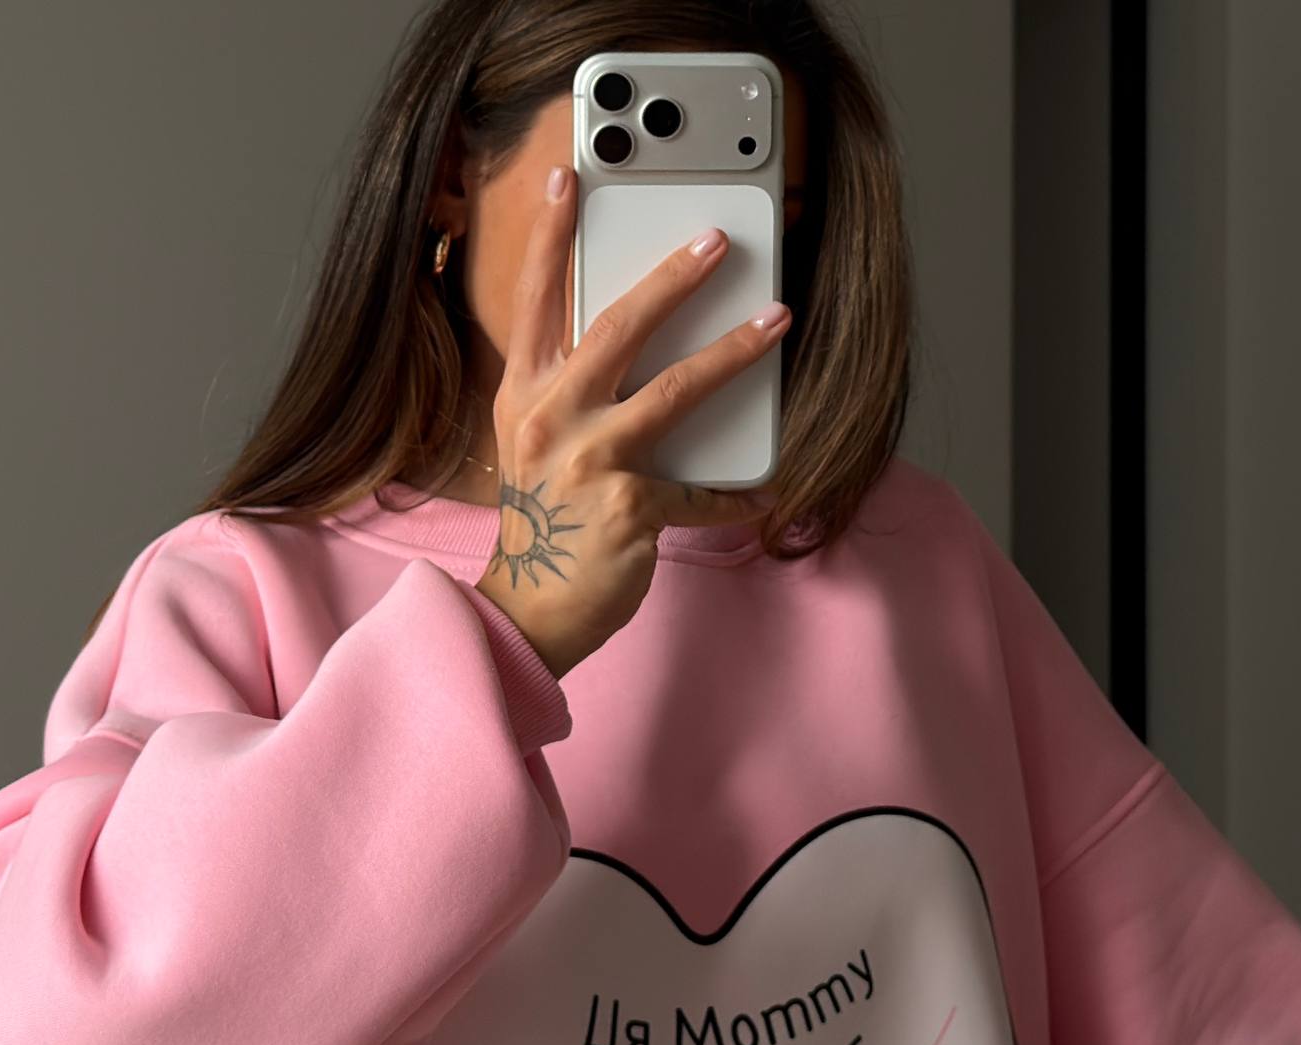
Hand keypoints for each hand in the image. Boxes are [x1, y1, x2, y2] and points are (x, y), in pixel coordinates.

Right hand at [473, 164, 789, 683]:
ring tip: (775, 320)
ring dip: (732, 350)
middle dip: (673, 277)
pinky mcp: (631, 506)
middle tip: (715, 240)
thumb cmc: (542, 526)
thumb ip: (569, 394)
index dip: (551, 237)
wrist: (530, 609)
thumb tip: (627, 352)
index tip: (569, 180)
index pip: (535, 300)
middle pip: (619, 326)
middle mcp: (553, 417)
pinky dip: (735, 495)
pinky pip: (700, 492)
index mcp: (525, 394)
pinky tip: (764, 494)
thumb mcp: (535, 446)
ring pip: (674, 389)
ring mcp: (592, 460)